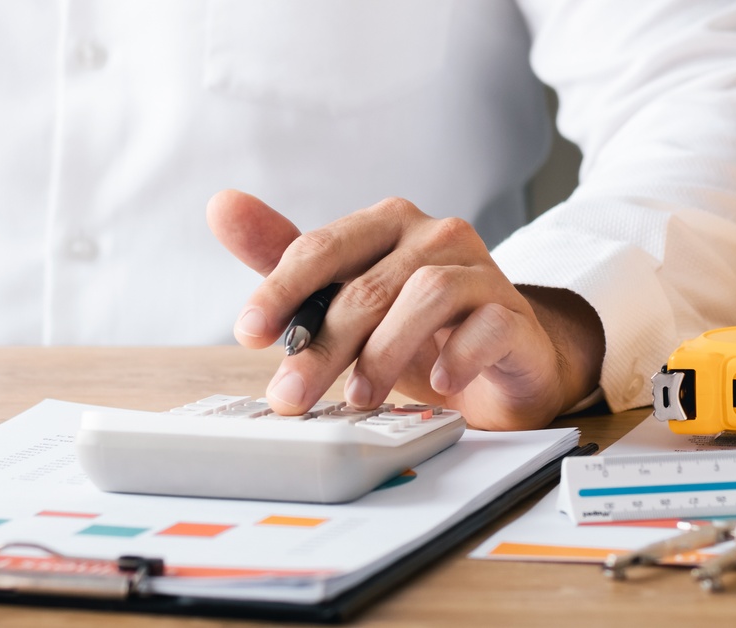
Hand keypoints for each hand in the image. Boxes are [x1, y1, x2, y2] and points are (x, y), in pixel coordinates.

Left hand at [206, 190, 604, 429]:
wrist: (504, 360)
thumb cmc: (418, 329)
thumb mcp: (347, 299)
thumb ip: (288, 261)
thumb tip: (220, 206)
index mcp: (387, 225)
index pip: (323, 246)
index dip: (281, 289)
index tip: (249, 332)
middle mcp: (435, 236)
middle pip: (367, 285)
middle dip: (322, 346)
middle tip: (291, 395)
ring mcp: (481, 271)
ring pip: (427, 295)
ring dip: (384, 353)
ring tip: (360, 397)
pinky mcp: (515, 314)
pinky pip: (487, 325)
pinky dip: (457, 355)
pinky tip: (436, 383)